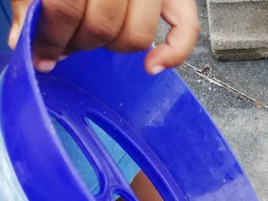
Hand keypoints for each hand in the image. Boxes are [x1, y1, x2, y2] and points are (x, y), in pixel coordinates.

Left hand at [9, 0, 199, 73]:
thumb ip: (27, 0)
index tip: (40, 52)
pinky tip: (151, 65)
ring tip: (94, 35)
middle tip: (64, 42)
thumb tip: (22, 41)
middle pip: (102, 26)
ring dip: (112, 45)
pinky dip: (173, 52)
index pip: (66, 6)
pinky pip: (185, 27)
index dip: (50, 35)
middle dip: (78, 42)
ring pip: (137, 35)